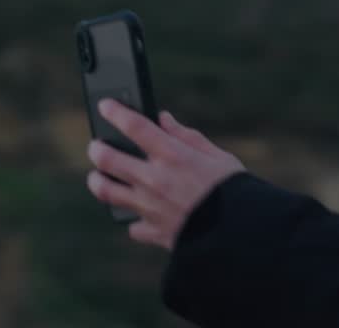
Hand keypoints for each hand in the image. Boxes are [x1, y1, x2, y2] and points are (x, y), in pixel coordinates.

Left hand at [86, 99, 245, 250]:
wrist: (242, 232)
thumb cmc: (235, 189)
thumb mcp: (218, 156)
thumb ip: (187, 137)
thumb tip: (163, 120)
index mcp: (173, 155)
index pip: (135, 125)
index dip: (115, 112)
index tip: (105, 106)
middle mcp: (155, 179)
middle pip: (107, 159)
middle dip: (97, 148)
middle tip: (97, 146)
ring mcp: (150, 207)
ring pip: (106, 191)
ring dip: (98, 181)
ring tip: (98, 177)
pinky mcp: (153, 231)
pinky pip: (132, 225)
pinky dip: (134, 219)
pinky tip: (139, 215)